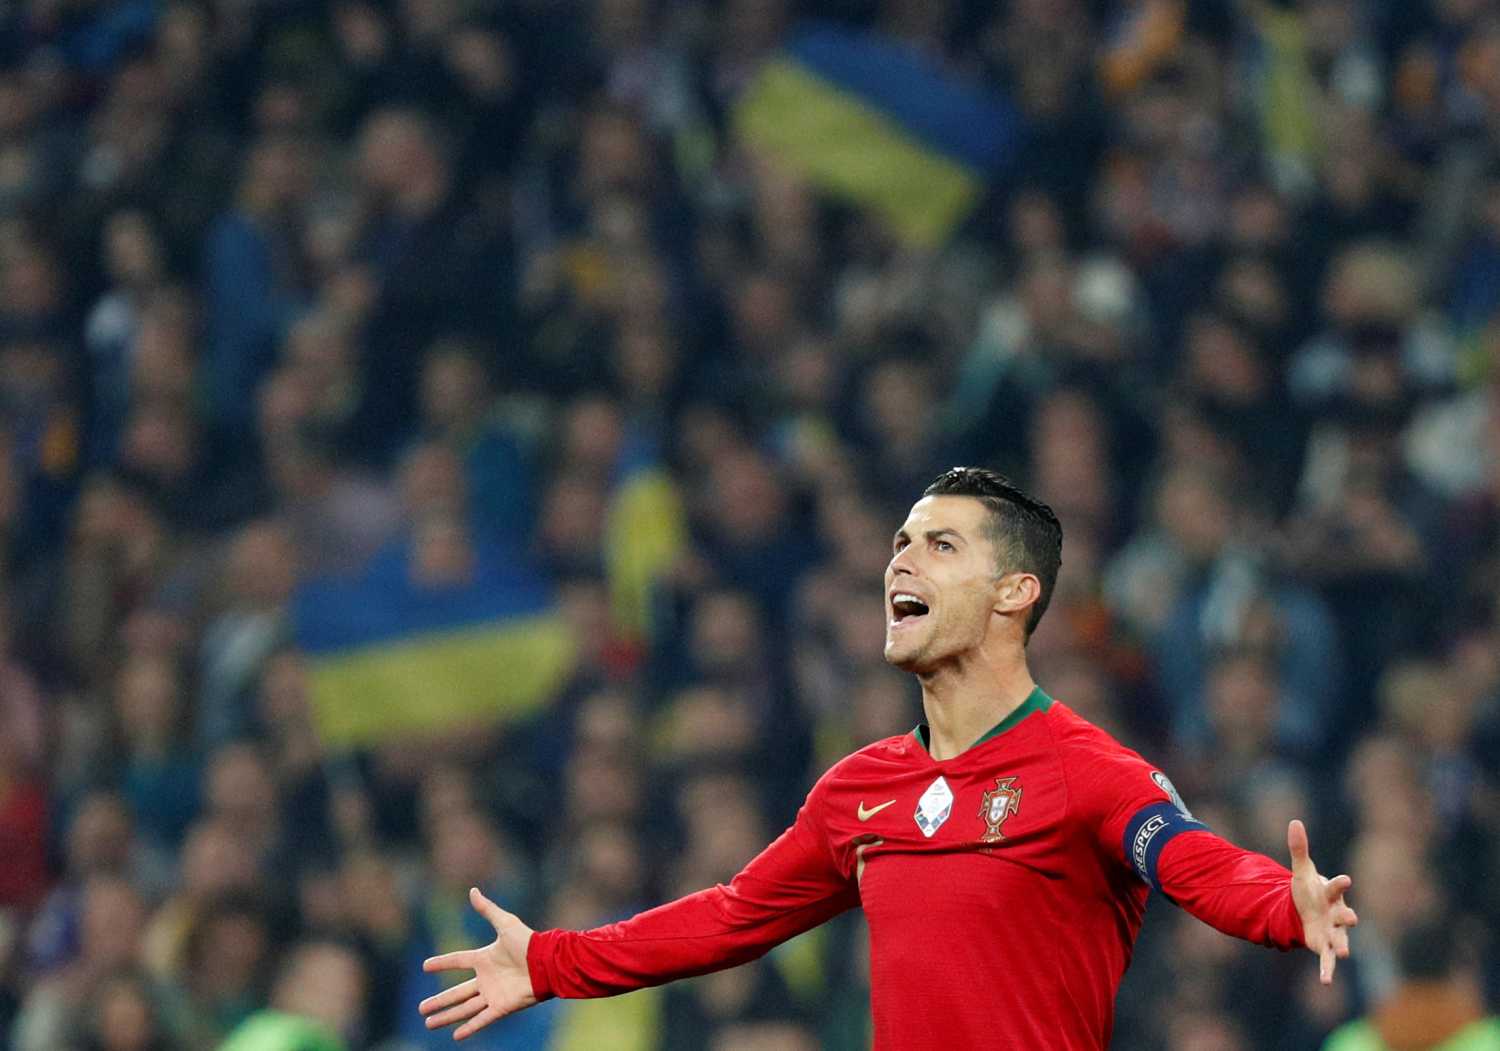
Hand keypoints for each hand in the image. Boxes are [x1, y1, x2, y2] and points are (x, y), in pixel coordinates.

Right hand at [419, 887, 537, 1039]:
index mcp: (485, 958)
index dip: (442, 963)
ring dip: (447, 1016)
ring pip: (464, 1008)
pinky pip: (482, 1019)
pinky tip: (456, 1036)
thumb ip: (488, 909)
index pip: (458, 961)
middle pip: (457, 992)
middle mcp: (486, 978)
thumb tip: (473, 890)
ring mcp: (493, 994)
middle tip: (421, 1008)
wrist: (547, 962)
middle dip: (439, 1001)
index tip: (425, 966)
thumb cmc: (528, 942)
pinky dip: (470, 1027)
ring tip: (429, 1023)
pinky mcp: (502, 1007)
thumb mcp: (505, 923)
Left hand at [1287, 819, 1358, 983]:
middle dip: (1348, 916)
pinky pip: (1327, 959)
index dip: (1340, 883)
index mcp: (1331, 893)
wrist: (1309, 911)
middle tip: (1352, 918)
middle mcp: (1336, 913)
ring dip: (1343, 945)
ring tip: (1345, 954)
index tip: (1346, 879)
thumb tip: (1294, 822)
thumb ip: (1299, 849)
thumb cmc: (1310, 889)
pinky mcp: (1324, 946)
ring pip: (1341, 939)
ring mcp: (1333, 931)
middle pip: (1344, 914)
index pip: (1336, 887)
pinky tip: (1326, 982)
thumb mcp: (1301, 870)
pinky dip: (1327, 970)